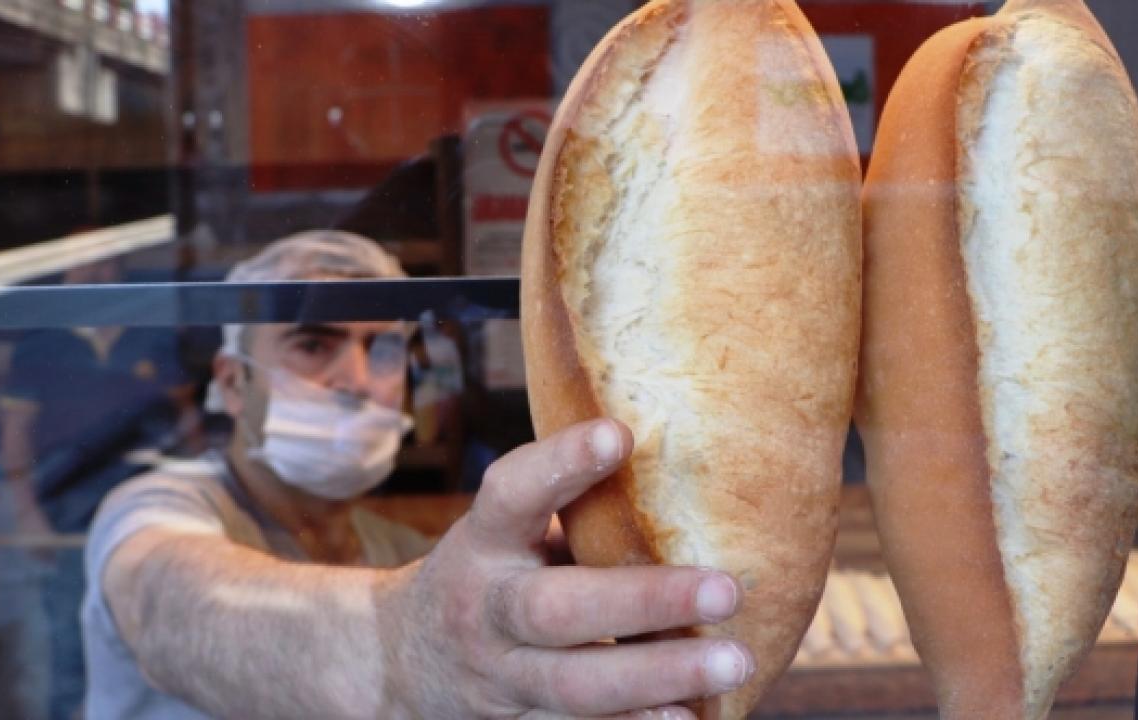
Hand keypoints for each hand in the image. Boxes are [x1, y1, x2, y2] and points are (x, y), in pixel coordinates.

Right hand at [383, 419, 752, 718]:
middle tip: (726, 589)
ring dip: (658, 675)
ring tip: (733, 661)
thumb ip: (573, 515)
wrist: (404, 658)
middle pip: (555, 609)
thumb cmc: (493, 571)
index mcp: (485, 541)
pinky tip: (692, 715)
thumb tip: (684, 479)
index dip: (560, 463)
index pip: (512, 494)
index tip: (619, 435)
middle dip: (642, 600)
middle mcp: (485, 608)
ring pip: (575, 684)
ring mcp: (500, 674)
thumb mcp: (508, 533)